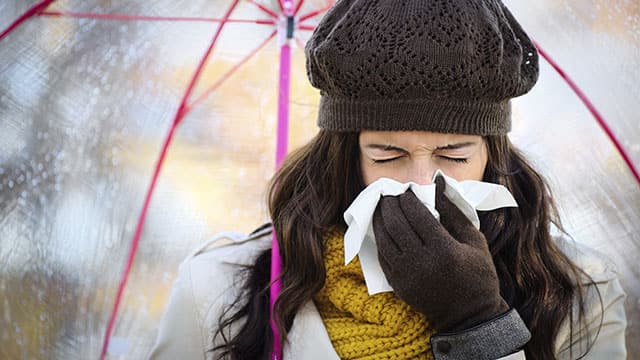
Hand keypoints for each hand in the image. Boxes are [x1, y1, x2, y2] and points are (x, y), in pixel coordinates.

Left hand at [372, 176, 508, 332]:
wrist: (469, 316)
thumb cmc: (478, 275)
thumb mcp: (475, 240)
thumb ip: (453, 210)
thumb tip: (437, 183)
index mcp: (444, 250)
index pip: (417, 214)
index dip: (408, 198)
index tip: (407, 189)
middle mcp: (422, 262)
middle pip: (396, 224)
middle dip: (390, 204)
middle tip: (390, 194)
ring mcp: (406, 275)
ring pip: (384, 239)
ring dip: (380, 219)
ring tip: (382, 206)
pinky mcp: (398, 284)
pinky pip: (382, 255)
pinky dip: (380, 238)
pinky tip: (382, 227)